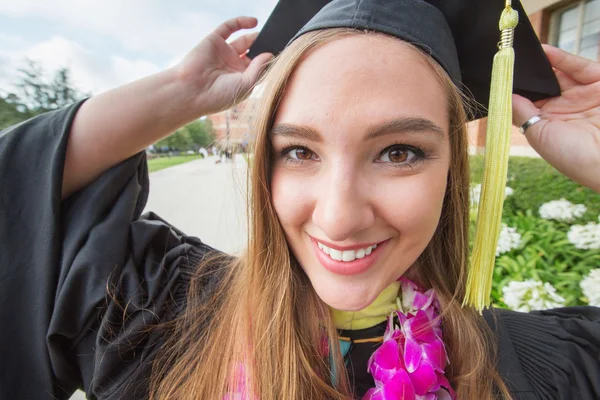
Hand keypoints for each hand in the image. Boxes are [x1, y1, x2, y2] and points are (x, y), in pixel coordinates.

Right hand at [175, 16, 272, 115]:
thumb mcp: (246, 85)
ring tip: (269, 32)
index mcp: (241, 80)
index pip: (259, 66)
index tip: (284, 53)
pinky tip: (254, 22)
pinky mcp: (214, 41)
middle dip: (264, 46)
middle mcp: (233, 66)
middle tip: (277, 41)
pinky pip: (229, 28)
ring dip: (256, 35)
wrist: (192, 91)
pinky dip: (241, 22)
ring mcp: (224, 53)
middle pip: (253, 52)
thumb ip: (259, 69)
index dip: (269, 60)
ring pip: (243, 39)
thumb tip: (270, 54)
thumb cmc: (219, 95)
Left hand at [513, 45, 599, 191]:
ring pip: (557, 73)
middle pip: (542, 85)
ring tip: (520, 53)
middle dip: (526, 75)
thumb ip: (522, 113)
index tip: (496, 79)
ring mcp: (582, 95)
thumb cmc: (574, 156)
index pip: (528, 101)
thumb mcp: (540, 135)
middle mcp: (565, 108)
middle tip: (506, 61)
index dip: (514, 90)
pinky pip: (577, 66)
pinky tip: (543, 51)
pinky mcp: (598, 82)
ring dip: (540, 64)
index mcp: (549, 123)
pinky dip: (560, 58)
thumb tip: (505, 96)